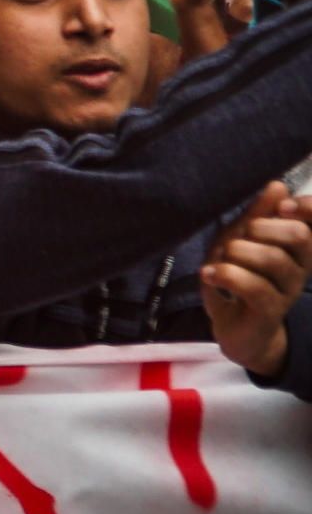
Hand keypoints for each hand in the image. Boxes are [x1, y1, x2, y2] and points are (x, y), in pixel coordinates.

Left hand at [201, 181, 310, 378]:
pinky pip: (253, 286)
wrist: (234, 328)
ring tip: (218, 261)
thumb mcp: (240, 240)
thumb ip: (258, 215)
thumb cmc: (238, 278)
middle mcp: (302, 267)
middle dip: (261, 229)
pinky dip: (226, 274)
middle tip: (235, 241)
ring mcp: (289, 290)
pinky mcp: (270, 312)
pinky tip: (210, 274)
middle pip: (299, 236)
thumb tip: (277, 185)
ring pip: (272, 259)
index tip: (280, 207)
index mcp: (298, 246)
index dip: (307, 207)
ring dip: (237, 254)